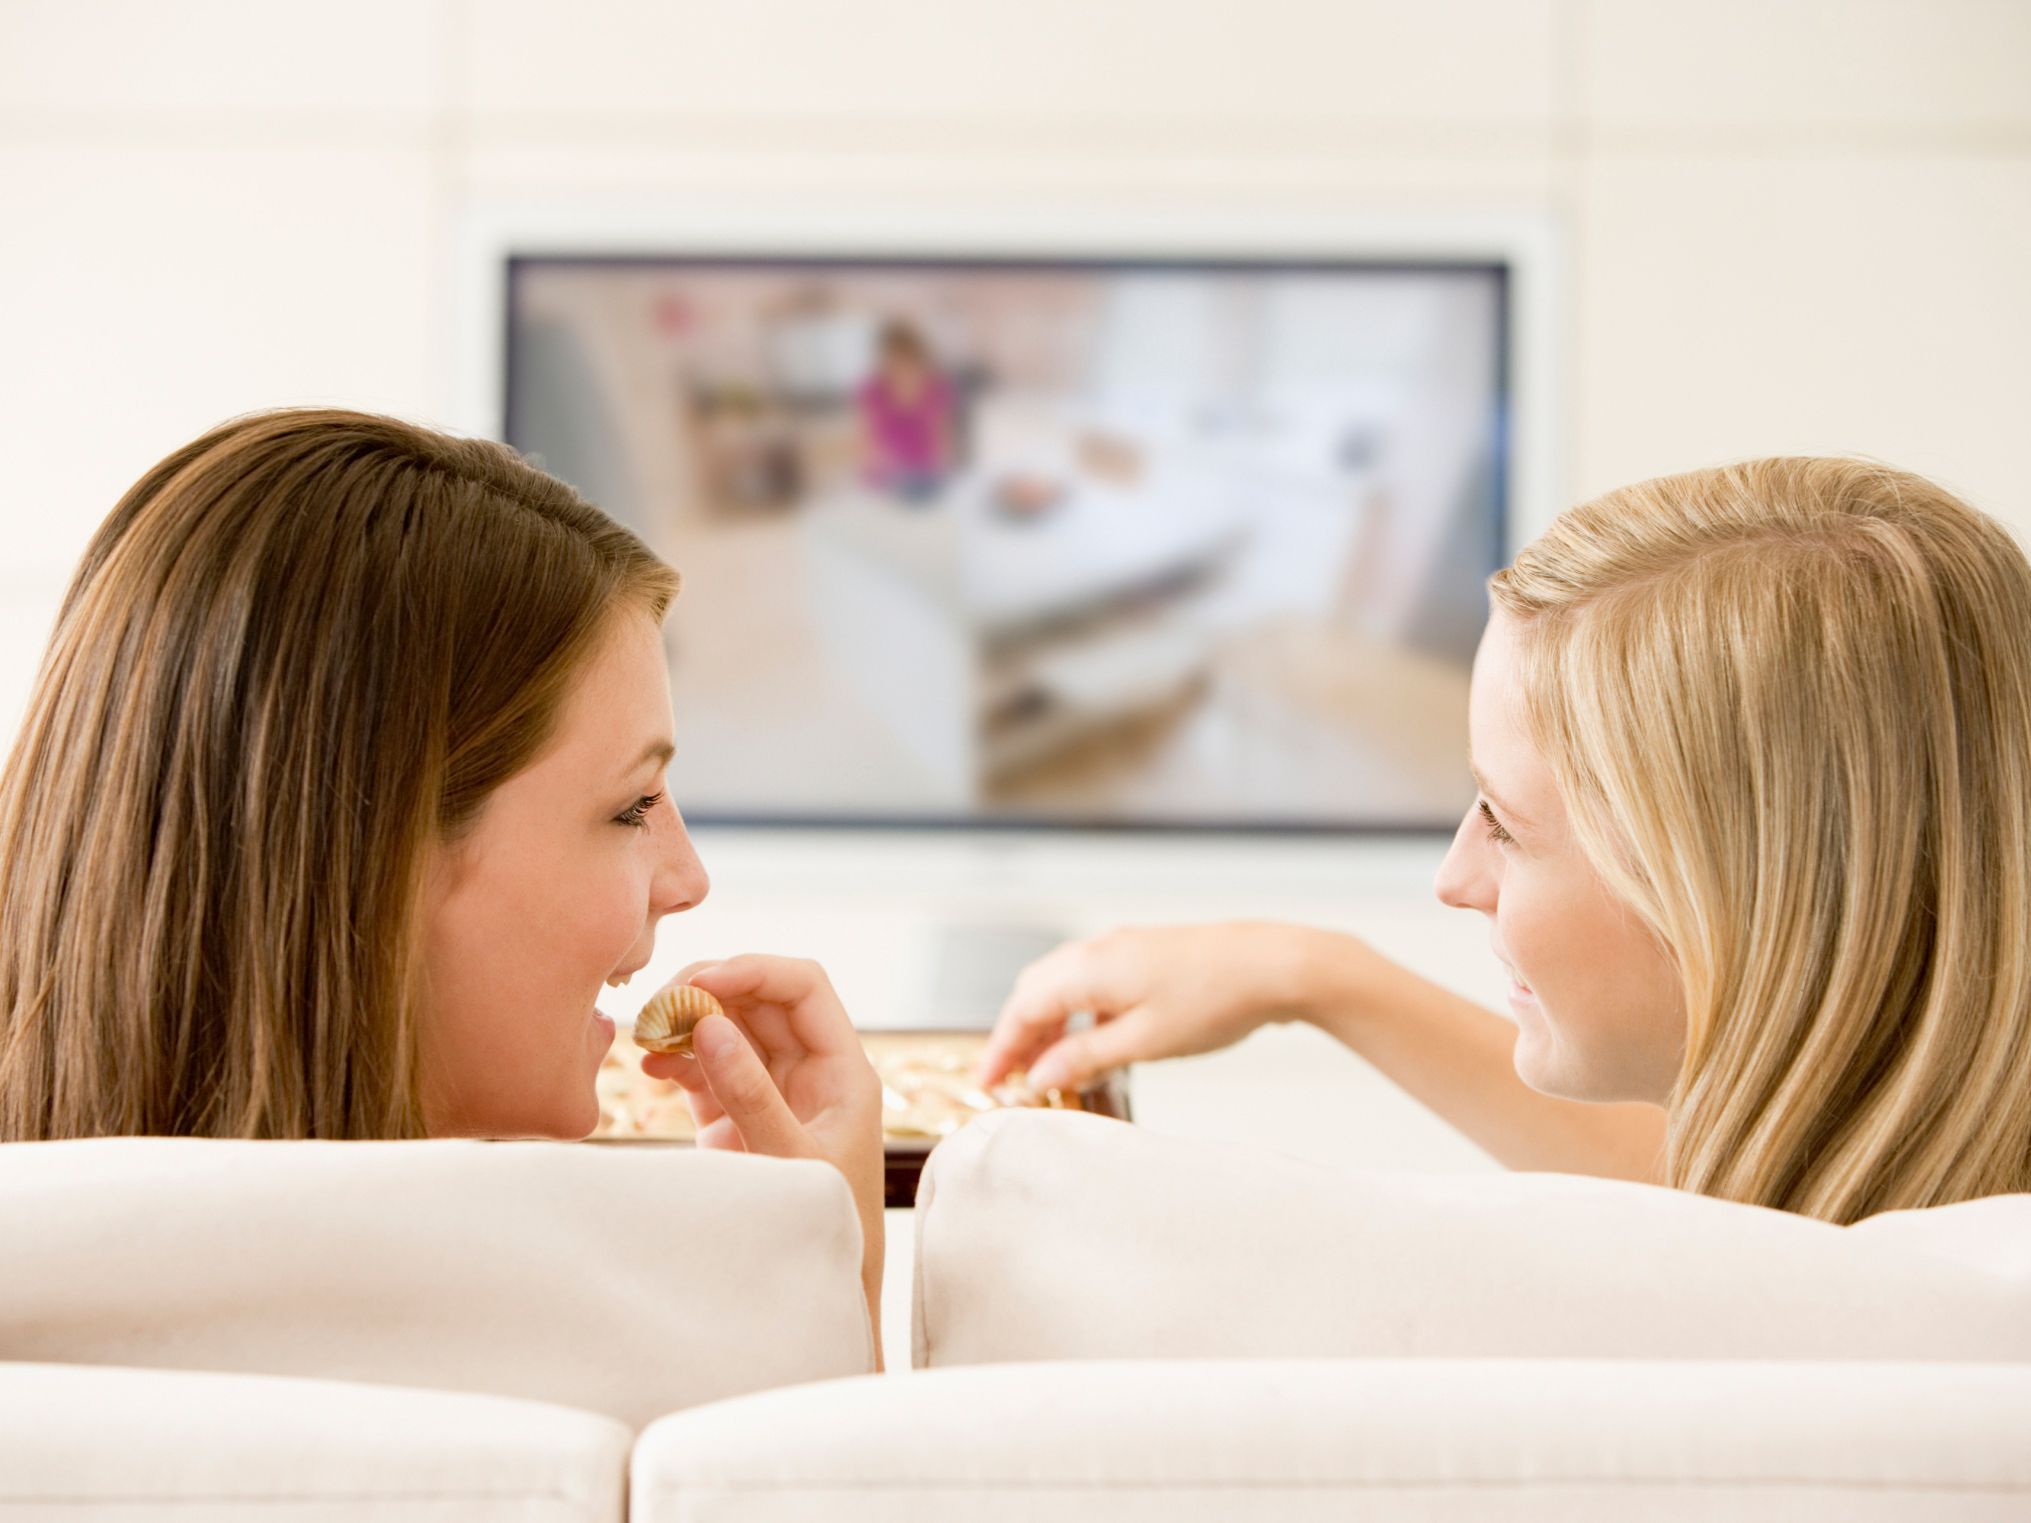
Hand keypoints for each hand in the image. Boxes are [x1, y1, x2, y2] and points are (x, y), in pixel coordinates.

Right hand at [640, 955, 884, 1364]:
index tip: (700, 980)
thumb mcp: (792, 1160)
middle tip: (657, 1006)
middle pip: (758, 1000)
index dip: (753, 971)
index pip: (804, 987)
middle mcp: (809, 1071)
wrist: (824, 1290)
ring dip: (684, 1024)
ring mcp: (772, 1092)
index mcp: (843, 1070)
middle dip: (706, 993)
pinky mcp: (737, 1118)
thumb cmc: (828, 1227)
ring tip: (644, 1037)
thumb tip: (709, 1027)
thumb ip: (752, 1096)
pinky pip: (706, 1070)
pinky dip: (675, 1060)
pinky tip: (648, 1067)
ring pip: (727, 1031)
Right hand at [975, 922, 1349, 1091]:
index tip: (987, 1084)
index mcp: (1089, 968)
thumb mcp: (1143, 1042)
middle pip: (1036, 990)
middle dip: (1018, 1034)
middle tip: (1011, 1077)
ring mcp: (1124, 949)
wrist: (1276, 965)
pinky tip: (1091, 1043)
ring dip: (1048, 1023)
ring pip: (1064, 984)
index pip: (1023, 1008)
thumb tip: (1040, 1074)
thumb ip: (1085, 1057)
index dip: (1000, 1049)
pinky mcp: (1147, 955)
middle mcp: (1099, 950)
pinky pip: (1093, 982)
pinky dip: (1077, 1013)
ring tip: (1047, 1066)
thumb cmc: (1214, 1000)